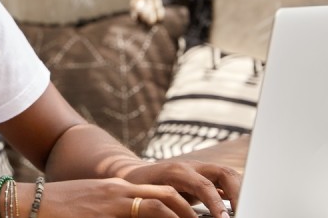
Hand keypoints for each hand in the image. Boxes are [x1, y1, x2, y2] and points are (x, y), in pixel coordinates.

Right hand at [36, 178, 197, 216]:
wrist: (31, 204)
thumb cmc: (57, 210)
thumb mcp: (91, 209)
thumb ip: (112, 211)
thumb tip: (131, 214)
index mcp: (116, 190)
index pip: (159, 193)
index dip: (182, 208)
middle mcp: (119, 191)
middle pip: (167, 194)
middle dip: (191, 211)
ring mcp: (114, 200)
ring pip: (161, 203)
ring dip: (183, 216)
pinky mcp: (107, 210)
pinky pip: (146, 212)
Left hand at [122, 160, 240, 217]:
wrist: (134, 174)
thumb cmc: (139, 188)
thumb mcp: (151, 197)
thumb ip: (167, 206)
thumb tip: (184, 216)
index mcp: (177, 171)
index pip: (204, 185)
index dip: (216, 204)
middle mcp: (192, 166)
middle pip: (224, 173)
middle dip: (238, 193)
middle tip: (244, 213)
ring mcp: (200, 169)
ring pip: (228, 175)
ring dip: (240, 192)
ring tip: (245, 211)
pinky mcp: (205, 176)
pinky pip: (225, 181)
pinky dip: (235, 192)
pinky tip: (239, 207)